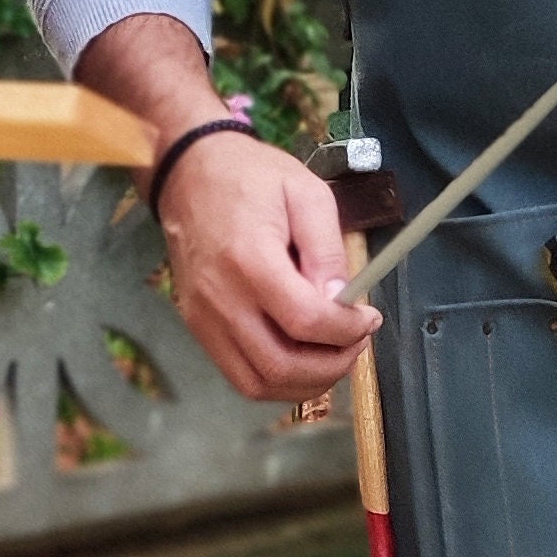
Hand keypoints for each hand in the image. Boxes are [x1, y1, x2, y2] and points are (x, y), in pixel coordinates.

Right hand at [155, 132, 381, 403]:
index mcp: (250, 259)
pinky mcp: (197, 326)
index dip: (348, 330)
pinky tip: (300, 358)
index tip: (368, 317)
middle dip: (332, 364)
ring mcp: (204, 318)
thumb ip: (326, 249)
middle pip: (281, 364)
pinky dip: (276, 380)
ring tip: (332, 355)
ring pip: (258, 382)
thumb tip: (342, 300)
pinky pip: (239, 375)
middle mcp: (221, 298)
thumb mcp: (305, 193)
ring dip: (305, 382)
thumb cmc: (249, 177)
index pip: (305, 321)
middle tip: (356, 342)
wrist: (188, 174)